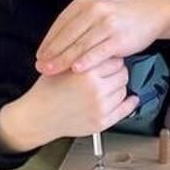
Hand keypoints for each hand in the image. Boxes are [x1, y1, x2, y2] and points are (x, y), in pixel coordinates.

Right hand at [0, 58, 138, 151]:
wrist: (38, 116)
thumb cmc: (47, 91)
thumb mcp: (62, 65)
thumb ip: (83, 56)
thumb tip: (103, 47)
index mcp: (86, 71)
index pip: (114, 59)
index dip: (110, 58)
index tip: (109, 59)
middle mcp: (95, 89)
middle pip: (123, 73)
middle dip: (117, 72)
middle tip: (109, 73)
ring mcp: (100, 107)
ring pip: (124, 90)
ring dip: (119, 86)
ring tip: (107, 86)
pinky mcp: (102, 121)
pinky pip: (125, 110)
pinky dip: (130, 103)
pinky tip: (131, 99)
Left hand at [34, 0, 169, 74]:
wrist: (149, 15)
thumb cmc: (118, 19)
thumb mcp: (95, 13)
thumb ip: (77, 25)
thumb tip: (54, 45)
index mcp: (84, 3)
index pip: (60, 24)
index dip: (48, 41)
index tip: (38, 56)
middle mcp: (94, 10)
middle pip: (67, 35)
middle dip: (51, 53)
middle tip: (39, 67)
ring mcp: (106, 23)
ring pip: (80, 44)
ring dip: (63, 60)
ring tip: (50, 71)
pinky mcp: (118, 38)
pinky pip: (99, 51)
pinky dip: (86, 61)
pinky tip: (76, 70)